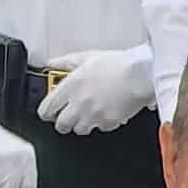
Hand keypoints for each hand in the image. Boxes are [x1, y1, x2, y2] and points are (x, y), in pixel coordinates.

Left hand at [37, 50, 154, 136]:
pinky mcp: (109, 123)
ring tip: (88, 113)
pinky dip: (101, 123)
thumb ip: (65, 62)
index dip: (46, 112)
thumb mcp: (87, 57)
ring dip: (81, 124)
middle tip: (67, 117)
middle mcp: (79, 104)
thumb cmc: (117, 64)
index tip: (48, 112)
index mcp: (70, 87)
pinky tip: (105, 111)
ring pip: (79, 130)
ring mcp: (94, 115)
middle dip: (62, 122)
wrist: (141, 74)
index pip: (47, 109)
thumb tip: (51, 62)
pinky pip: (100, 128)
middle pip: (61, 125)